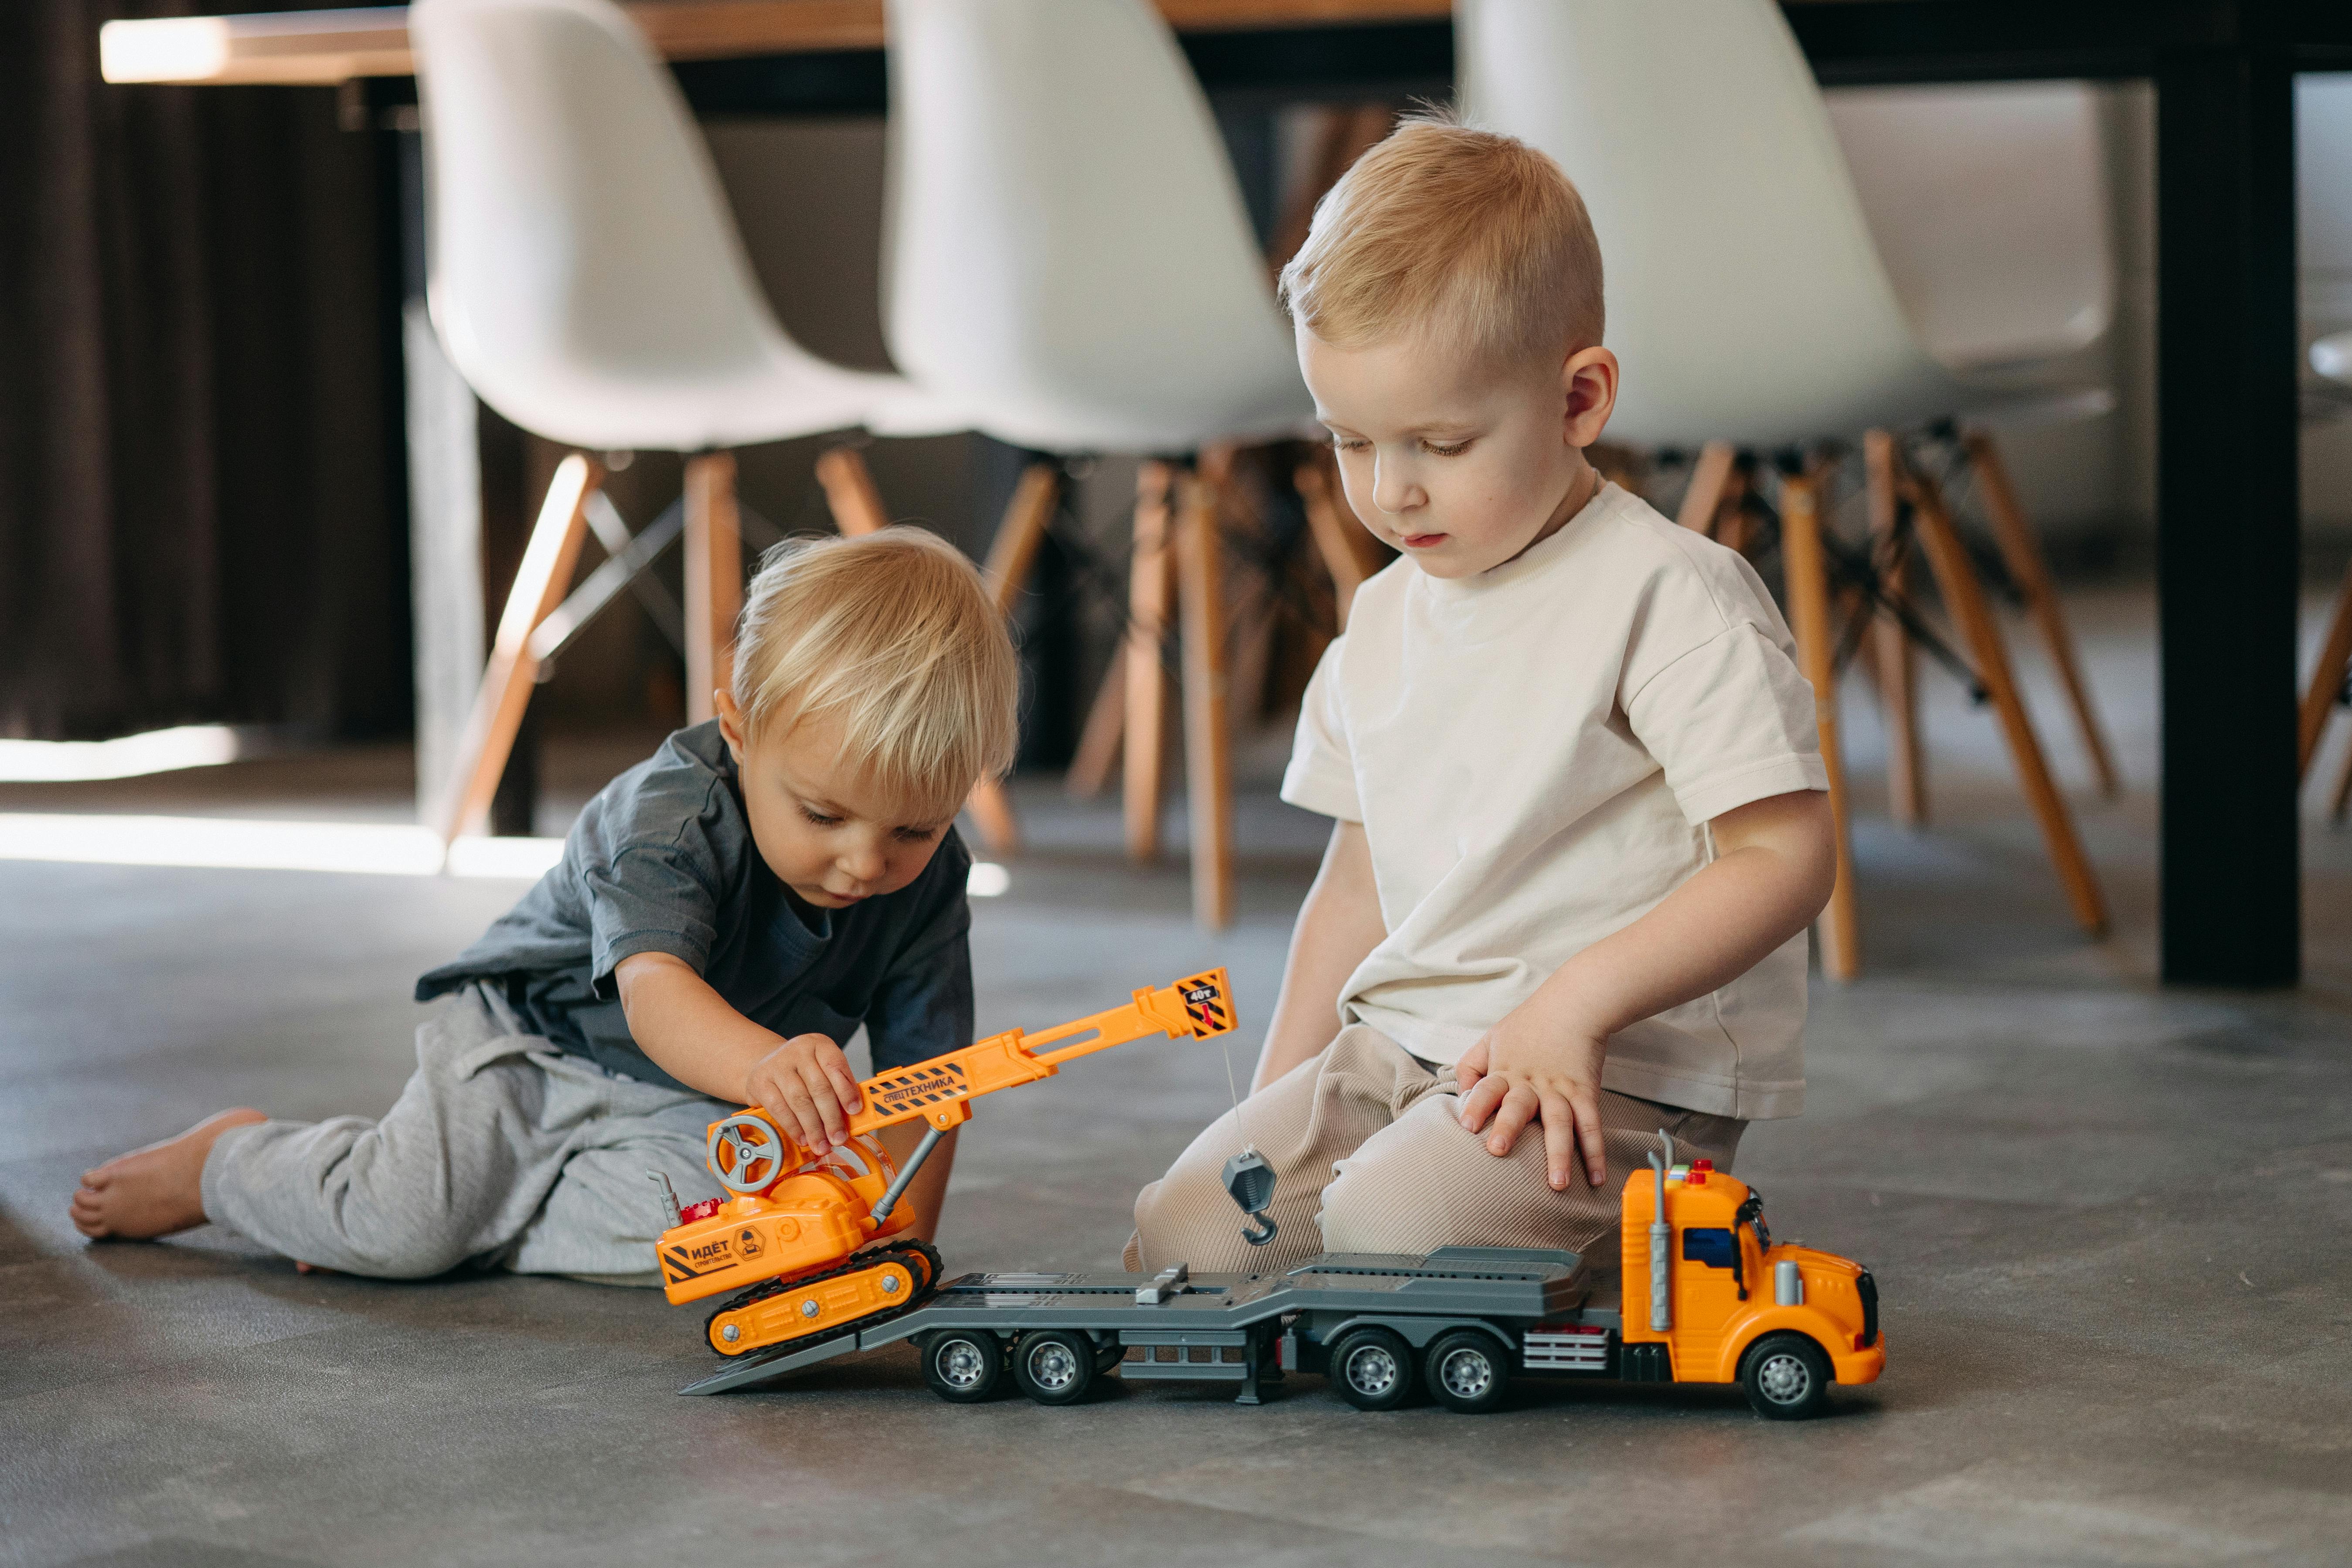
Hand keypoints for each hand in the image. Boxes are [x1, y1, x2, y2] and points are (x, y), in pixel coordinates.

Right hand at [742, 1033, 862, 1156]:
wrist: (767, 1065)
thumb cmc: (802, 1072)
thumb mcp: (822, 1070)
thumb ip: (837, 1088)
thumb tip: (852, 1118)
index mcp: (819, 1044)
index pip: (835, 1065)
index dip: (847, 1090)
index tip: (854, 1111)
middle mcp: (798, 1050)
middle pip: (819, 1087)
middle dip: (831, 1118)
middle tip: (838, 1138)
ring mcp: (777, 1065)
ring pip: (800, 1101)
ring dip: (814, 1128)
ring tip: (822, 1144)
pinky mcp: (760, 1082)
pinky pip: (780, 1109)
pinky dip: (793, 1127)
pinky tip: (803, 1138)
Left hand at [1454, 1006, 1608, 1191]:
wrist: (1574, 1004)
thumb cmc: (1528, 1025)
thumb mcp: (1492, 1039)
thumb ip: (1471, 1066)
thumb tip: (1460, 1094)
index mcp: (1505, 1070)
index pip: (1487, 1087)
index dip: (1477, 1103)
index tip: (1466, 1124)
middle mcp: (1531, 1082)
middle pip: (1519, 1105)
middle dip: (1508, 1128)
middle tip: (1498, 1151)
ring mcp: (1560, 1089)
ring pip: (1560, 1123)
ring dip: (1558, 1154)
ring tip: (1557, 1185)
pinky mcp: (1585, 1093)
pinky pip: (1591, 1124)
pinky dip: (1595, 1151)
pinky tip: (1596, 1178)